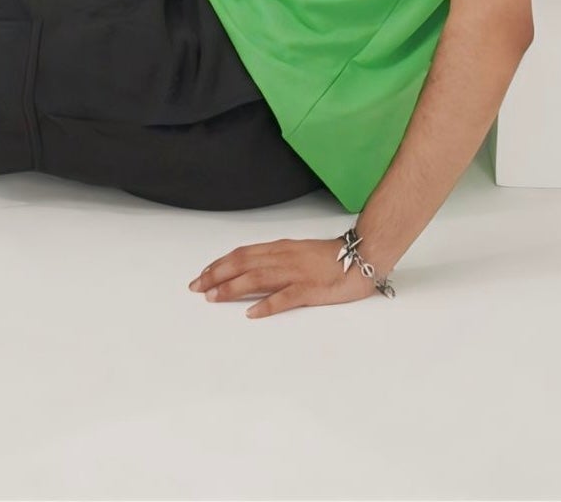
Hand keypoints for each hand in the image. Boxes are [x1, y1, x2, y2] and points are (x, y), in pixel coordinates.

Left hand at [190, 237, 384, 317]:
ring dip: (233, 287)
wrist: (363, 255)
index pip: (243, 254)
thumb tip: (251, 270)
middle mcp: (284, 257)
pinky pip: (285, 297)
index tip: (202, 275)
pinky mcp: (311, 289)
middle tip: (197, 287)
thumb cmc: (331, 259)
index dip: (220, 264)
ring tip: (214, 297)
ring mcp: (296, 272)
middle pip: (244, 263)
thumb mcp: (298, 253)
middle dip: (217, 275)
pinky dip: (267, 304)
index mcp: (280, 249)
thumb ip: (276, 260)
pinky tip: (252, 313)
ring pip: (258, 277)